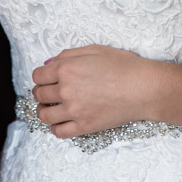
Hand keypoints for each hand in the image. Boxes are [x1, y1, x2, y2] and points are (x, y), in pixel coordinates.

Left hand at [30, 45, 160, 137]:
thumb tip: (49, 64)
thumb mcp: (94, 50)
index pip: (38, 76)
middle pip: (39, 95)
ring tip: (52, 107)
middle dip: (42, 92)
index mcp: (66, 69)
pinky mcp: (84, 126)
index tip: (47, 78)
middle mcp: (66, 90)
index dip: (41, 76)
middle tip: (50, 92)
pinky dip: (55, 128)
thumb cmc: (123, 66)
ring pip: (44, 115)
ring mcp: (74, 110)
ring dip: (44, 110)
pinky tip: (62, 121)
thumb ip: (68, 55)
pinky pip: (59, 132)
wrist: (143, 88)